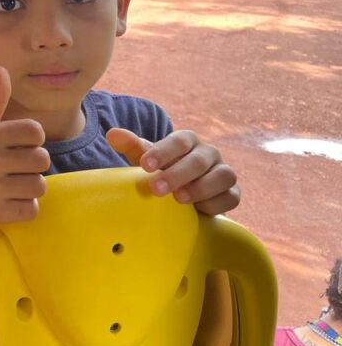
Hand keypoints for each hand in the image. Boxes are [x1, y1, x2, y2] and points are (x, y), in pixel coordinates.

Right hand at [0, 67, 48, 224]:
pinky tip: (10, 199)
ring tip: (13, 182)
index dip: (33, 138)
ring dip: (31, 185)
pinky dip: (26, 207)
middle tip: (17, 166)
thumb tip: (2, 68)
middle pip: (42, 160)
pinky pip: (32, 209)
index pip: (35, 131)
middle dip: (34, 163)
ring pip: (39, 186)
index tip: (19, 143)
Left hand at [106, 128, 239, 214]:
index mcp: (187, 141)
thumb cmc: (162, 170)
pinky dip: (216, 203)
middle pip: (199, 160)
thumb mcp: (146, 159)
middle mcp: (208, 153)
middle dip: (177, 174)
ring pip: (222, 176)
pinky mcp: (231, 193)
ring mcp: (223, 172)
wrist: (181, 193)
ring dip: (200, 188)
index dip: (163, 151)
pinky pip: (231, 197)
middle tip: (156, 189)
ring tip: (179, 199)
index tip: (144, 165)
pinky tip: (199, 211)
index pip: (179, 140)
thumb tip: (112, 134)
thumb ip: (132, 146)